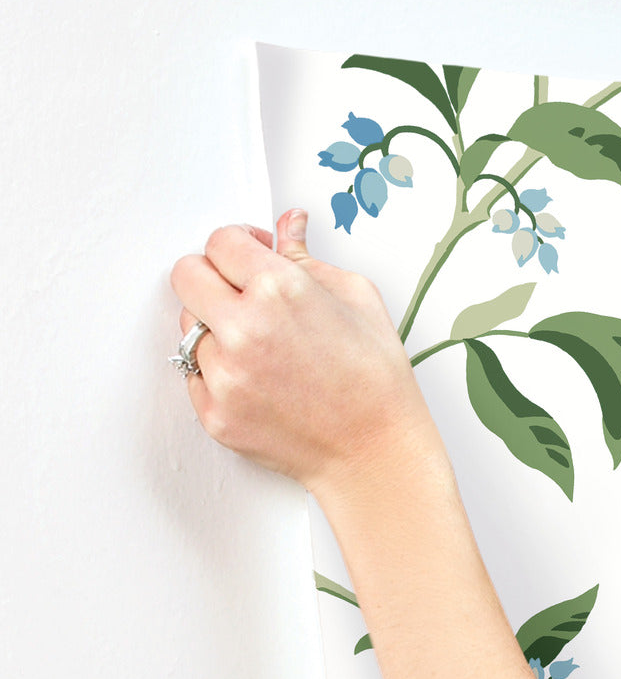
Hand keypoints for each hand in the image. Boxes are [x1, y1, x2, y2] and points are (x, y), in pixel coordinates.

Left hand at [169, 208, 445, 497]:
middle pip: (186, 275)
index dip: (238, 245)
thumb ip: (308, 258)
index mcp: (280, 290)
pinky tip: (259, 381)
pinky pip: (195, 376)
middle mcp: (244, 329)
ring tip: (262, 349)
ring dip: (216, 330)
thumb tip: (287, 226)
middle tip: (241, 295)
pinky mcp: (215, 414)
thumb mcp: (358, 299)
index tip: (250, 258)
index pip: (219, 241)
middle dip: (212, 277)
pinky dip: (219, 374)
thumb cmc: (376, 381)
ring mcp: (225, 376)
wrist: (376, 452)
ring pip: (189, 329)